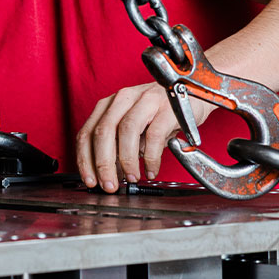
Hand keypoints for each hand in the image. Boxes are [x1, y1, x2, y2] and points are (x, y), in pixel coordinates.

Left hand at [75, 83, 216, 192]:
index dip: (85, 159)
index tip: (90, 180)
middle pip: (104, 131)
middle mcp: (123, 98)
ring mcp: (145, 100)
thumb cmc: (160, 112)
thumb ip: (119, 145)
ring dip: (126, 160)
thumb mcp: (134, 126)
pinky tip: (151, 170)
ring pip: (126, 131)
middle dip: (103, 163)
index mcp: (109, 104)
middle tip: (109, 185)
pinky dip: (151, 157)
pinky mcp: (167, 108)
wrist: (193, 93)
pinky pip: (154, 135)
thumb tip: (110, 173)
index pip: (87, 132)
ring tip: (131, 178)